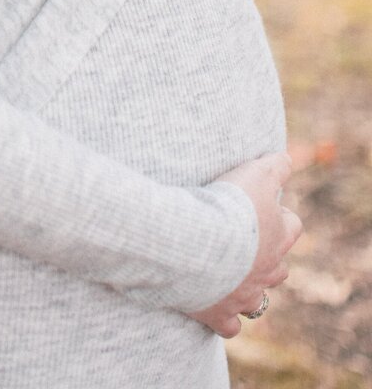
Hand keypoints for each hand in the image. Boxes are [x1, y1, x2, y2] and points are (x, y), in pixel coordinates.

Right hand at [187, 152, 300, 337]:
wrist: (194, 242)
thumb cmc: (227, 206)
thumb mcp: (255, 173)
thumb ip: (275, 166)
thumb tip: (287, 160)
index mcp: (276, 237)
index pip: (291, 226)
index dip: (278, 216)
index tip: (261, 206)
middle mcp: (266, 270)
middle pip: (279, 268)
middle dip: (266, 257)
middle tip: (242, 240)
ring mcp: (245, 296)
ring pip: (258, 300)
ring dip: (248, 288)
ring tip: (229, 274)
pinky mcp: (220, 314)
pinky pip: (230, 326)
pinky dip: (225, 319)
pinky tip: (214, 307)